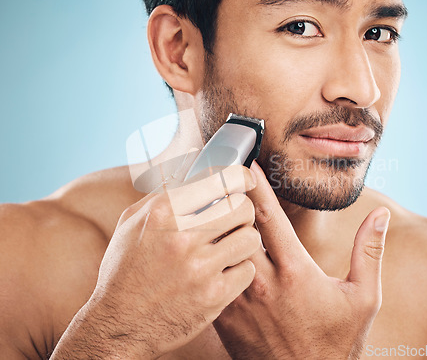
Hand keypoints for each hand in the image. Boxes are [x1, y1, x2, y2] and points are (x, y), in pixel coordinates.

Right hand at [53, 165, 260, 357]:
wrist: (119, 324)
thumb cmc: (125, 268)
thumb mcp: (132, 222)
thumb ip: (163, 189)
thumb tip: (193, 158)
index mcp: (163, 212)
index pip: (220, 180)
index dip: (241, 177)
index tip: (246, 180)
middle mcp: (182, 237)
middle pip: (243, 207)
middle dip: (243, 210)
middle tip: (235, 218)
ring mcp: (200, 268)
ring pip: (251, 238)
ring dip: (243, 240)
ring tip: (229, 246)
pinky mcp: (213, 296)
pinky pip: (248, 270)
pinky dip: (240, 270)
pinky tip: (224, 271)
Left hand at [213, 162, 390, 359]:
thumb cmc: (336, 344)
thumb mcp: (364, 298)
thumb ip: (369, 252)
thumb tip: (380, 216)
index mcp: (295, 272)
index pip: (269, 217)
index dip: (257, 186)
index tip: (248, 164)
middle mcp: (262, 282)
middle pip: (234, 227)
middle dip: (226, 197)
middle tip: (220, 174)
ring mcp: (239, 301)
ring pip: (216, 250)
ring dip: (213, 224)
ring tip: (208, 201)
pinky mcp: (224, 317)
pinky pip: (209, 277)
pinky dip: (206, 255)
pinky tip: (203, 242)